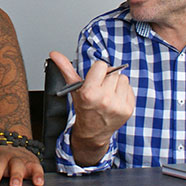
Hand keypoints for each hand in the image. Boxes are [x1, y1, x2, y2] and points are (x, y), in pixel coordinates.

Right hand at [49, 51, 133, 165]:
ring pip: (123, 78)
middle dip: (107, 78)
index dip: (97, 72)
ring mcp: (118, 105)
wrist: (93, 131)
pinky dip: (123, 92)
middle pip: (113, 71)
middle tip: (100, 89)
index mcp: (90, 92)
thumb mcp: (74, 89)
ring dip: (116, 84)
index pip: (101, 65)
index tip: (94, 80)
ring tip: (108, 94)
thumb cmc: (84, 108)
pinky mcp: (128, 109)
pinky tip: (115, 100)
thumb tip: (55, 54)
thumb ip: (66, 69)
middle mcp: (105, 99)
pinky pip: (130, 88)